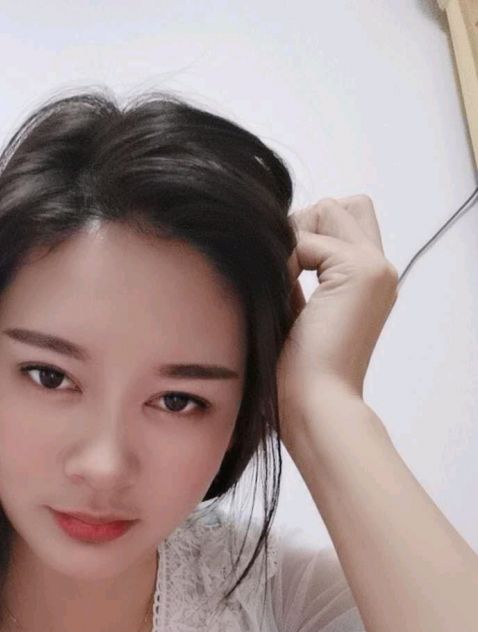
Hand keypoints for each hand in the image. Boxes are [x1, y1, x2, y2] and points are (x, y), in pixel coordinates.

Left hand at [279, 195, 399, 433]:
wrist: (313, 404)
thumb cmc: (296, 373)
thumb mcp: (296, 312)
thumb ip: (297, 274)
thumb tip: (275, 239)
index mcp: (368, 282)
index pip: (342, 220)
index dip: (305, 236)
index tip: (285, 279)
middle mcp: (379, 270)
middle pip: (340, 205)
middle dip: (302, 227)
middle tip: (284, 275)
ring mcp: (375, 267)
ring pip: (327, 209)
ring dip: (294, 242)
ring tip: (284, 288)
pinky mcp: (361, 270)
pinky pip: (307, 239)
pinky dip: (286, 264)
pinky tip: (285, 299)